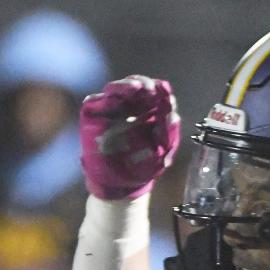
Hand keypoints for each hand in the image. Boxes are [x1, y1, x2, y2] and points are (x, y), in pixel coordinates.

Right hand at [80, 76, 180, 200]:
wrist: (119, 185)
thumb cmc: (142, 167)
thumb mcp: (163, 153)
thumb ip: (170, 135)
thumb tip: (175, 116)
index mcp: (147, 112)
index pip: (154, 94)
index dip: (160, 92)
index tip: (166, 96)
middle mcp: (129, 107)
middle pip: (136, 86)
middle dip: (144, 84)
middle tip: (150, 88)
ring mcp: (111, 109)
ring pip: (117, 89)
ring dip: (126, 86)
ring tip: (136, 87)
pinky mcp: (94, 113)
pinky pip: (99, 101)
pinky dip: (108, 98)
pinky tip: (115, 99)